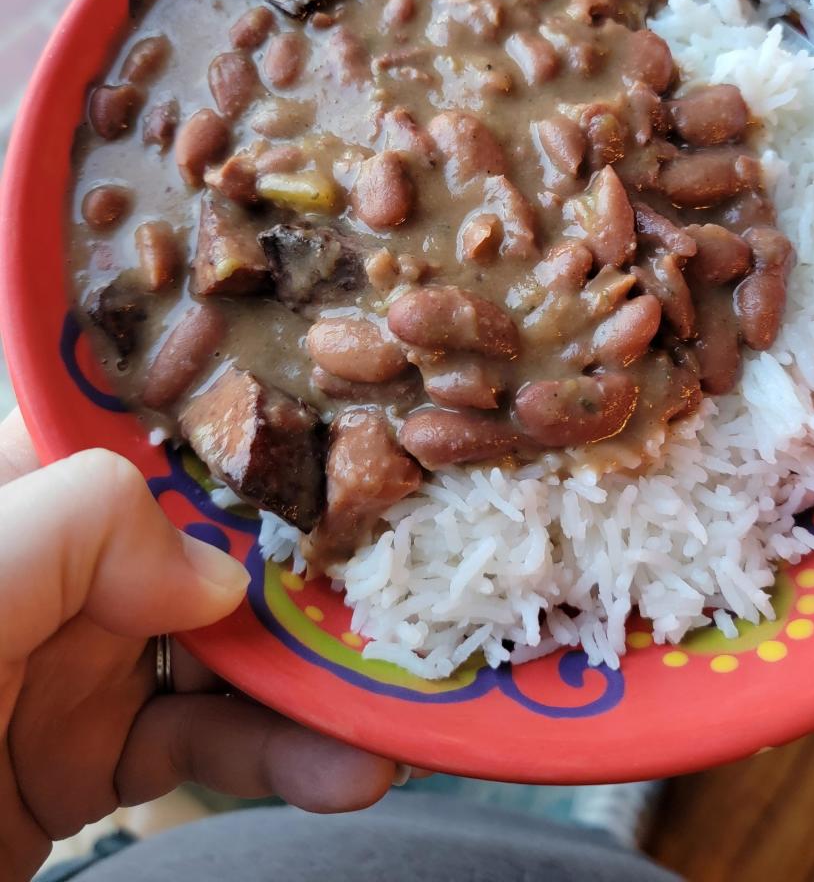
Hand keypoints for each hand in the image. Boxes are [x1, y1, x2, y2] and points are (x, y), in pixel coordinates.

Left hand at [0, 411, 395, 879]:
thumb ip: (75, 528)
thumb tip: (214, 569)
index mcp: (16, 495)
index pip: (137, 427)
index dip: (234, 421)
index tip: (340, 430)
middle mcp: (51, 565)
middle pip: (205, 536)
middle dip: (301, 560)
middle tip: (399, 579)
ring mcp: (74, 662)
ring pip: (222, 645)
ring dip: (312, 673)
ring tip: (394, 697)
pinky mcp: (90, 758)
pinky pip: (208, 741)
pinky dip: (284, 755)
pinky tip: (348, 768)